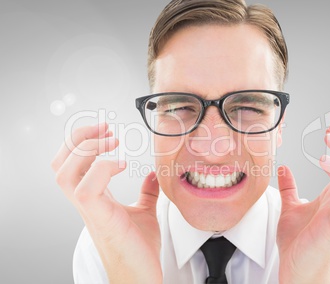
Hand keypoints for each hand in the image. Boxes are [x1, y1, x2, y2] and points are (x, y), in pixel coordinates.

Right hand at [51, 123, 161, 283]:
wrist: (141, 275)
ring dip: (86, 149)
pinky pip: (86, 189)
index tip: (107, 129)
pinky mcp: (100, 218)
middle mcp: (86, 202)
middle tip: (106, 128)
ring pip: (65, 173)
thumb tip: (152, 174)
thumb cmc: (140, 248)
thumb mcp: (145, 211)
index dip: (82, 141)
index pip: (71, 164)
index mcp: (94, 197)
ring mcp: (90, 210)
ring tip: (111, 141)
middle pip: (61, 164)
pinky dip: (101, 169)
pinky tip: (121, 164)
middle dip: (79, 138)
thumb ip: (146, 193)